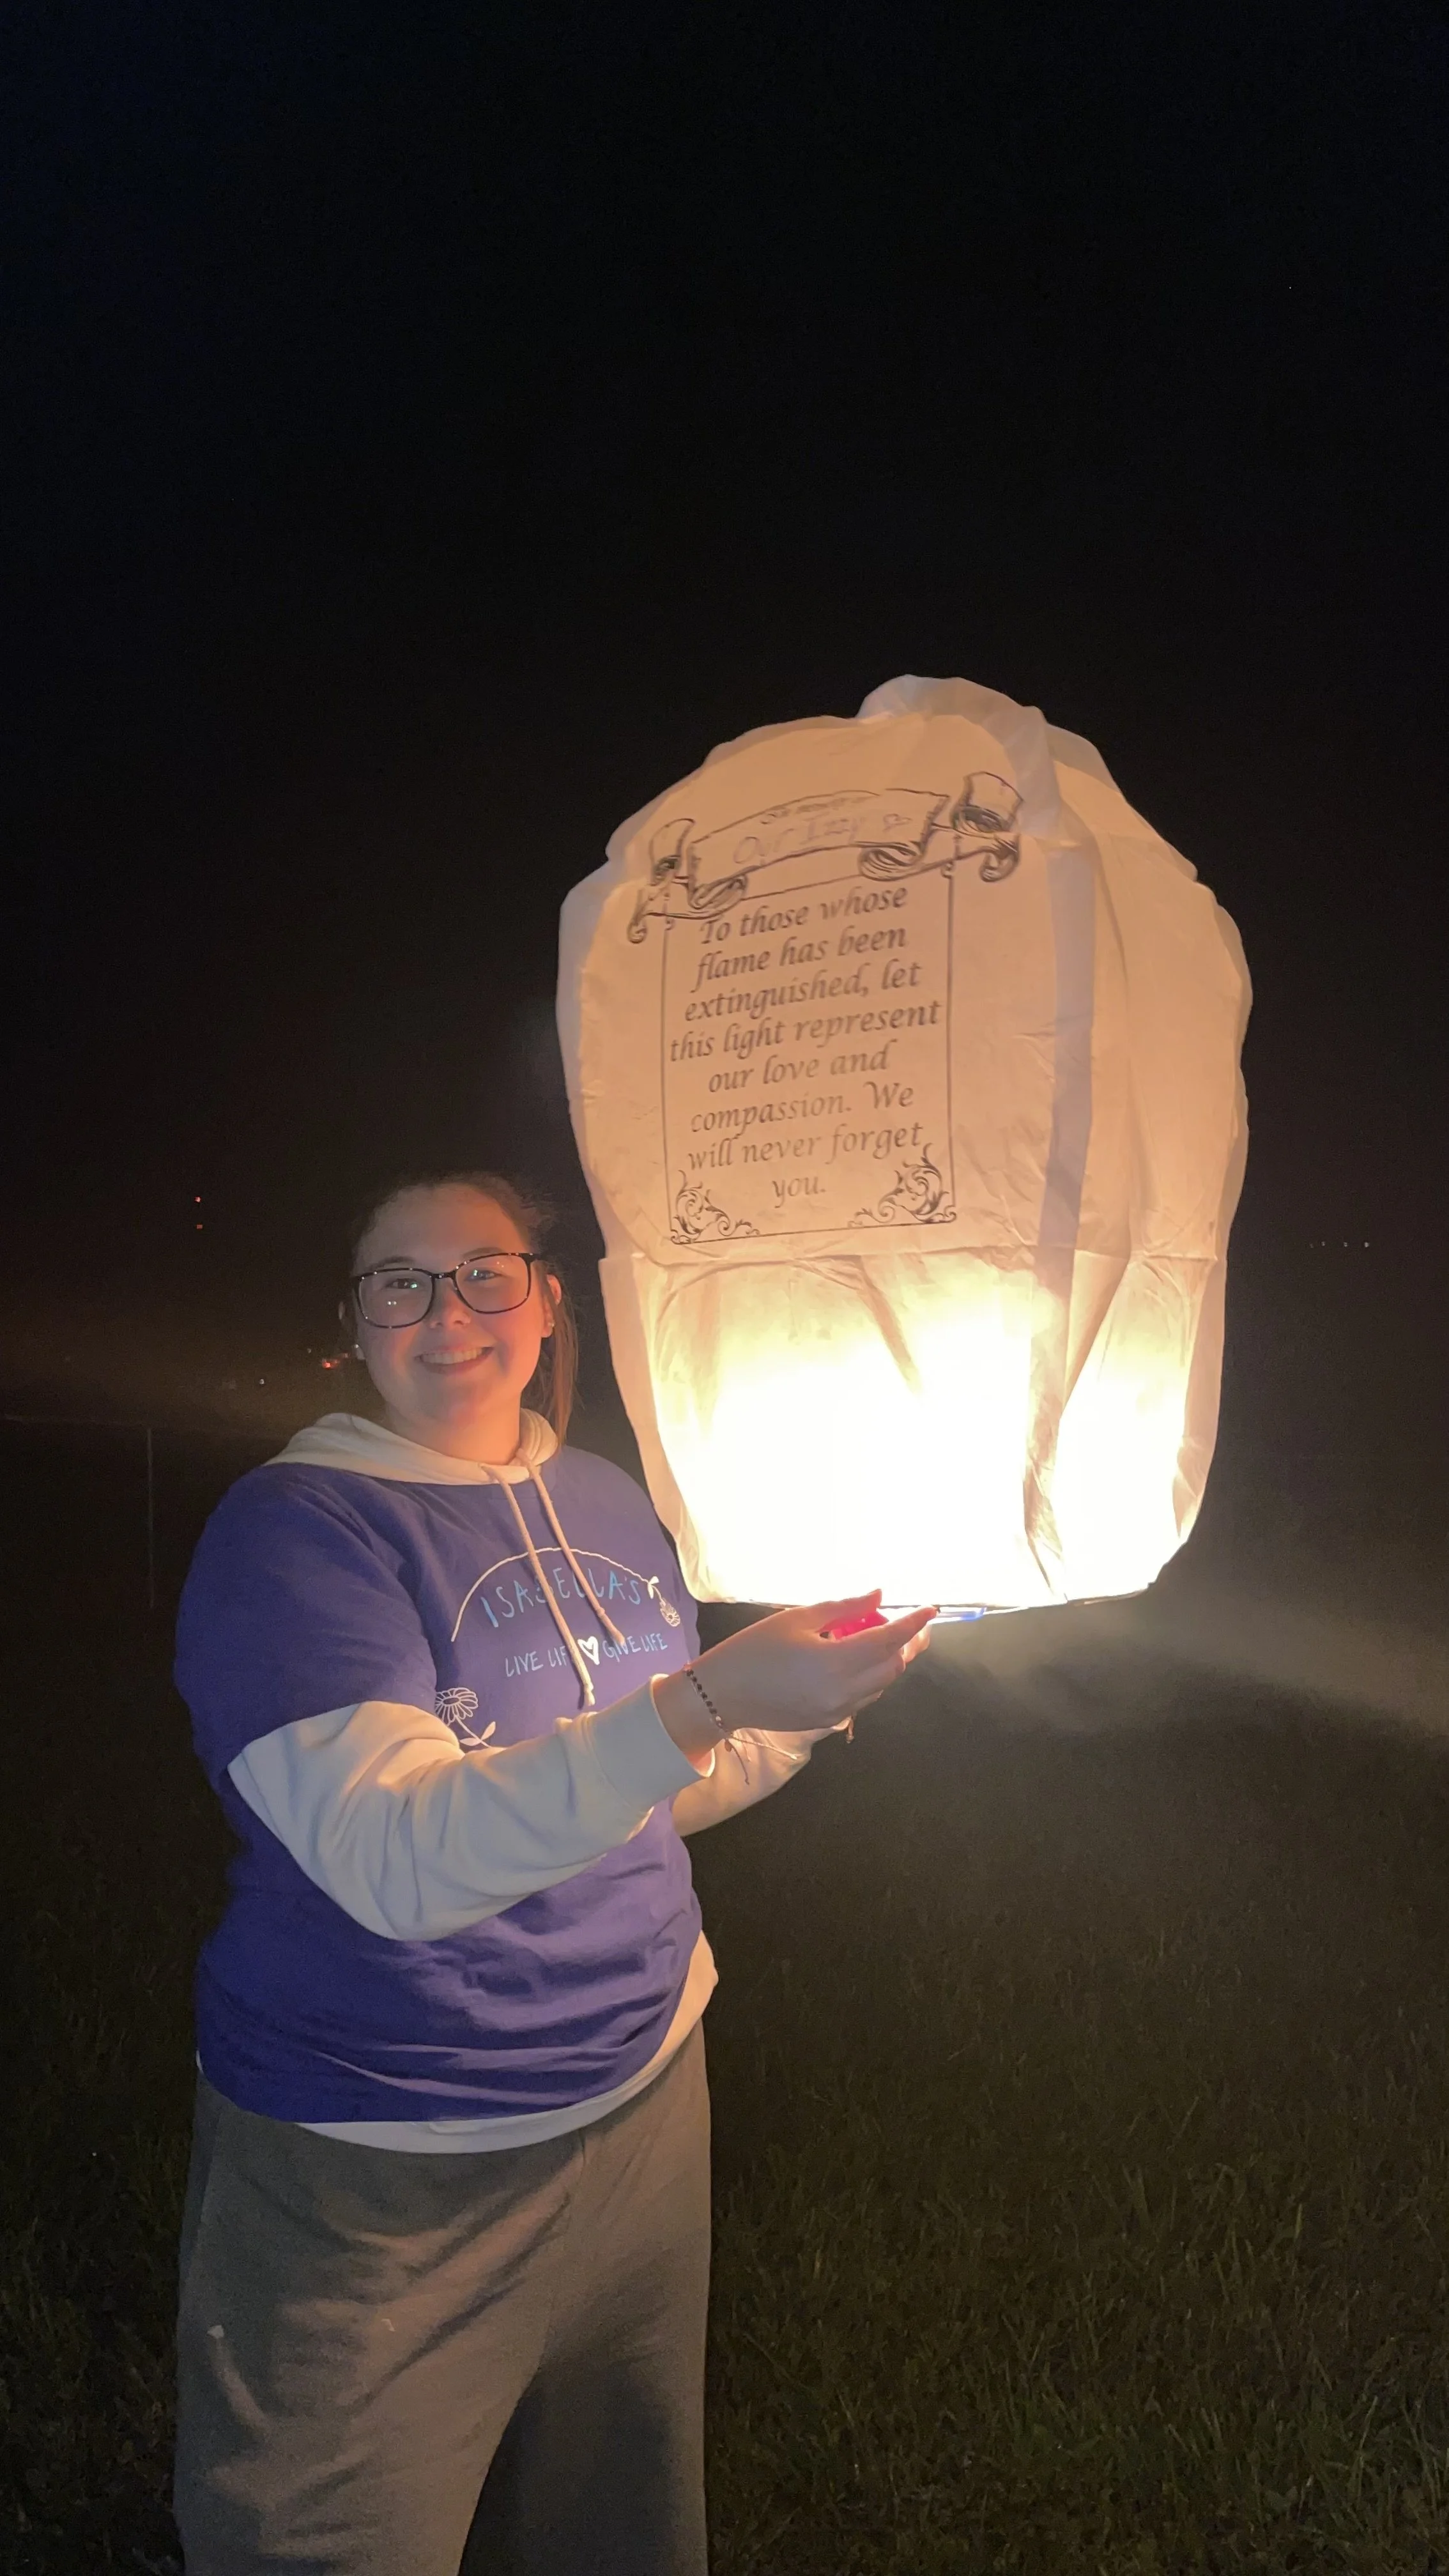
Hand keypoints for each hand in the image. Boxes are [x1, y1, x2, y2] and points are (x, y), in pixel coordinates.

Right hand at [652, 1590, 934, 1766]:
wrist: (721, 1696)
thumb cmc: (753, 1649)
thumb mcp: (797, 1619)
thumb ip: (843, 1609)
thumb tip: (878, 1597)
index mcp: (835, 1663)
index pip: (888, 1641)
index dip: (913, 1624)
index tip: (931, 1609)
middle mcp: (843, 1692)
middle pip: (892, 1667)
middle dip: (909, 1644)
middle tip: (915, 1624)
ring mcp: (837, 1712)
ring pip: (881, 1685)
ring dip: (891, 1661)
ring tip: (889, 1638)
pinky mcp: (828, 1722)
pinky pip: (864, 1699)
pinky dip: (873, 1678)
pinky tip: (862, 1660)